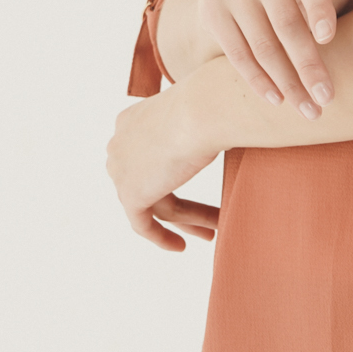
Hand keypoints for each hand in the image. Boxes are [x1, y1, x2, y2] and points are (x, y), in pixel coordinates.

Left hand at [106, 87, 220, 251]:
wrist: (203, 110)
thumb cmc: (214, 104)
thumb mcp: (204, 113)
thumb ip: (204, 127)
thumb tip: (233, 126)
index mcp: (132, 121)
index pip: (147, 157)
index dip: (170, 176)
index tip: (191, 188)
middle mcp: (120, 144)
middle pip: (152, 182)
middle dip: (179, 203)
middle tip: (206, 218)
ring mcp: (121, 170)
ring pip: (156, 203)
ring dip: (187, 220)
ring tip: (213, 232)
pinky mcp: (130, 193)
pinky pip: (142, 224)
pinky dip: (160, 237)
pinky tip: (180, 247)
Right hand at [196, 0, 352, 117]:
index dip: (319, 8)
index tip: (328, 39)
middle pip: (286, 22)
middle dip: (308, 65)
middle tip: (327, 97)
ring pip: (262, 44)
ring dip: (287, 82)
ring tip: (308, 109)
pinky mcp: (212, 9)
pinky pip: (237, 53)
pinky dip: (258, 80)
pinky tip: (277, 100)